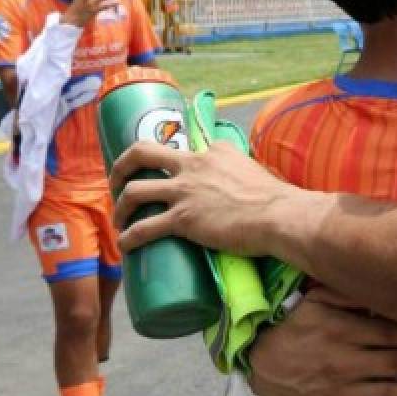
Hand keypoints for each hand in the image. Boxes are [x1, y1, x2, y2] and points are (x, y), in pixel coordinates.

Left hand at [111, 139, 291, 254]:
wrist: (279, 216)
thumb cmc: (276, 199)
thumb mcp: (254, 170)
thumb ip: (240, 172)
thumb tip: (241, 185)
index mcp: (212, 151)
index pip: (182, 149)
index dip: (169, 163)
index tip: (165, 176)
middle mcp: (193, 165)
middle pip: (141, 153)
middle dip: (121, 166)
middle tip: (117, 183)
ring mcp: (184, 191)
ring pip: (134, 191)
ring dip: (121, 207)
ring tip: (120, 220)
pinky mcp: (183, 219)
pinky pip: (144, 228)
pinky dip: (129, 238)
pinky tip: (125, 246)